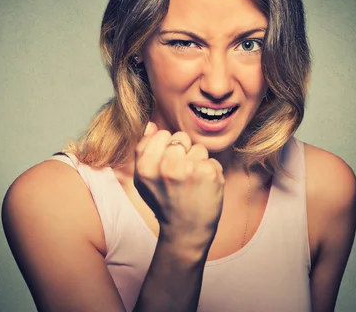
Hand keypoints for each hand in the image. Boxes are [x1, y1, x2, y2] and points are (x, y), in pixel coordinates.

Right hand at [134, 122, 224, 248]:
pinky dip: (210, 172)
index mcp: (146, 166)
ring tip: (192, 183)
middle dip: (182, 152)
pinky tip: (203, 187)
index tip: (166, 167)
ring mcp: (190, 169)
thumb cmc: (164, 201)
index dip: (165, 149)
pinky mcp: (210, 173)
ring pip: (198, 147)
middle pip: (180, 138)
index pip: (161, 134)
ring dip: (197, 162)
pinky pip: (212, 159)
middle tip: (180, 176)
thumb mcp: (144, 179)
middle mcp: (167, 166)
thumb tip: (151, 124)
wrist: (185, 230)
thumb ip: (144, 150)